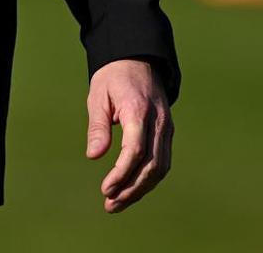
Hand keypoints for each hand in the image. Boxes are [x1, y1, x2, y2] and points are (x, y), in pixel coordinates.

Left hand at [85, 58, 172, 213]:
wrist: (138, 58)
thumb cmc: (113, 77)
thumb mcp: (98, 96)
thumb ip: (98, 127)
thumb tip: (94, 156)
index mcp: (138, 110)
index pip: (135, 150)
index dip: (121, 174)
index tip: (105, 189)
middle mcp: (158, 120)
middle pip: (152, 165)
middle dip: (131, 189)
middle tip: (110, 204)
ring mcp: (167, 126)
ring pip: (161, 167)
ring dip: (141, 189)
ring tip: (118, 202)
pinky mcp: (168, 131)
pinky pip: (163, 161)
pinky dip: (149, 179)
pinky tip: (132, 189)